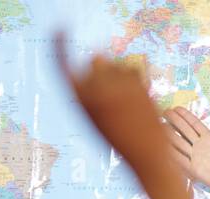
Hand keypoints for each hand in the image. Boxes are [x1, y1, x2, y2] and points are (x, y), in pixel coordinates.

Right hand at [55, 32, 168, 169]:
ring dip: (120, 77)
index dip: (60, 45)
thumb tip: (97, 55)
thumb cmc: (121, 141)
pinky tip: (139, 100)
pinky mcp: (137, 83)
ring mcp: (116, 83)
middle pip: (94, 62)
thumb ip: (93, 87)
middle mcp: (94, 90)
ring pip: (115, 64)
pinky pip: (132, 69)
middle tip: (115, 97)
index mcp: (79, 101)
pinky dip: (136, 80)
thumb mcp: (98, 118)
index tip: (61, 30)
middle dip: (103, 71)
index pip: (62, 65)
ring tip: (129, 104)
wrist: (149, 157)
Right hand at [163, 107, 209, 193]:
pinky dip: (170, 152)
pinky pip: (179, 159)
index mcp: (209, 138)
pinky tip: (161, 144)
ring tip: (159, 124)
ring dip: (169, 134)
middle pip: (183, 130)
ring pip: (178, 142)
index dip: (185, 115)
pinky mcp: (193, 169)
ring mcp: (195, 157)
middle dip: (174, 120)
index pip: (193, 124)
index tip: (176, 108)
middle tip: (164, 111)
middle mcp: (200, 146)